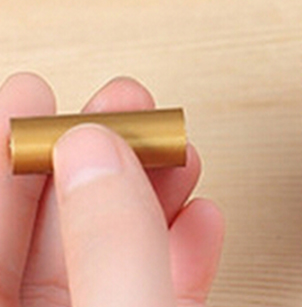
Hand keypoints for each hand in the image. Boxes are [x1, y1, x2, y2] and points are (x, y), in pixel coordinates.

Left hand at [1, 72, 224, 306]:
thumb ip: (110, 248)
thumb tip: (99, 152)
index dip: (5, 154)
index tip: (32, 96)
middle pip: (48, 235)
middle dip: (92, 157)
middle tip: (121, 103)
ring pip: (107, 262)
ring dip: (148, 196)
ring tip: (176, 149)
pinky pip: (157, 299)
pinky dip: (182, 256)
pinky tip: (200, 220)